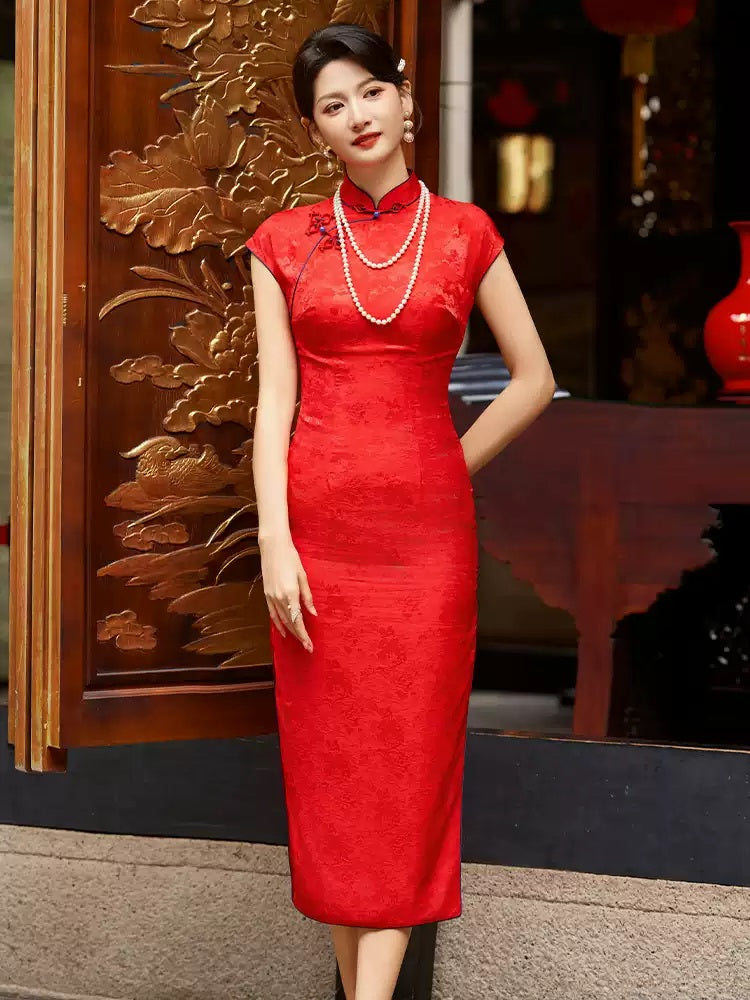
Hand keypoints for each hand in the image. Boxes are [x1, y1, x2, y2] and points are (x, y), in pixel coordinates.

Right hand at [260, 534, 317, 651]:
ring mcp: (271, 597)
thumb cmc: (291, 558)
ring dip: (290, 632)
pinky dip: (278, 624)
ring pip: (281, 620)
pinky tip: (283, 631)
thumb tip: (313, 614)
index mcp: (291, 594)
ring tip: (298, 641)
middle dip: (299, 636)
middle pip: (290, 623)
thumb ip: (307, 597)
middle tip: (307, 647)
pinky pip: (272, 614)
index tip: (309, 645)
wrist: (272, 547)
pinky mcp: (266, 594)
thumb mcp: (303, 576)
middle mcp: (279, 598)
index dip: (303, 635)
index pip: (298, 620)